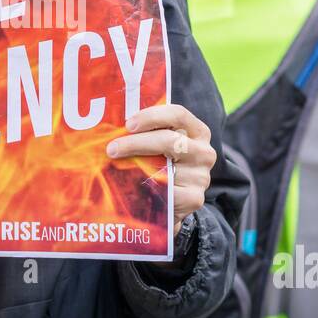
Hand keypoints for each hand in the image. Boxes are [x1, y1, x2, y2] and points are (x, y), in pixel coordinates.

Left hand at [106, 103, 215, 228]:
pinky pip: (165, 191)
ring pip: (164, 168)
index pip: (178, 114)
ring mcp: (201, 176)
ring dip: (136, 167)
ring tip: (115, 168)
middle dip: (136, 143)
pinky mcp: (194, 198)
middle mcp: (204, 152)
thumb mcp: (159, 147)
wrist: (172, 204)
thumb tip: (112, 127)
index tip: (128, 124)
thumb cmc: (161, 166)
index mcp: (197, 132)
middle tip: (112, 148)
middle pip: (170, 140)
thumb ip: (147, 134)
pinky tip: (132, 188)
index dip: (152, 116)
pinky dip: (145, 188)